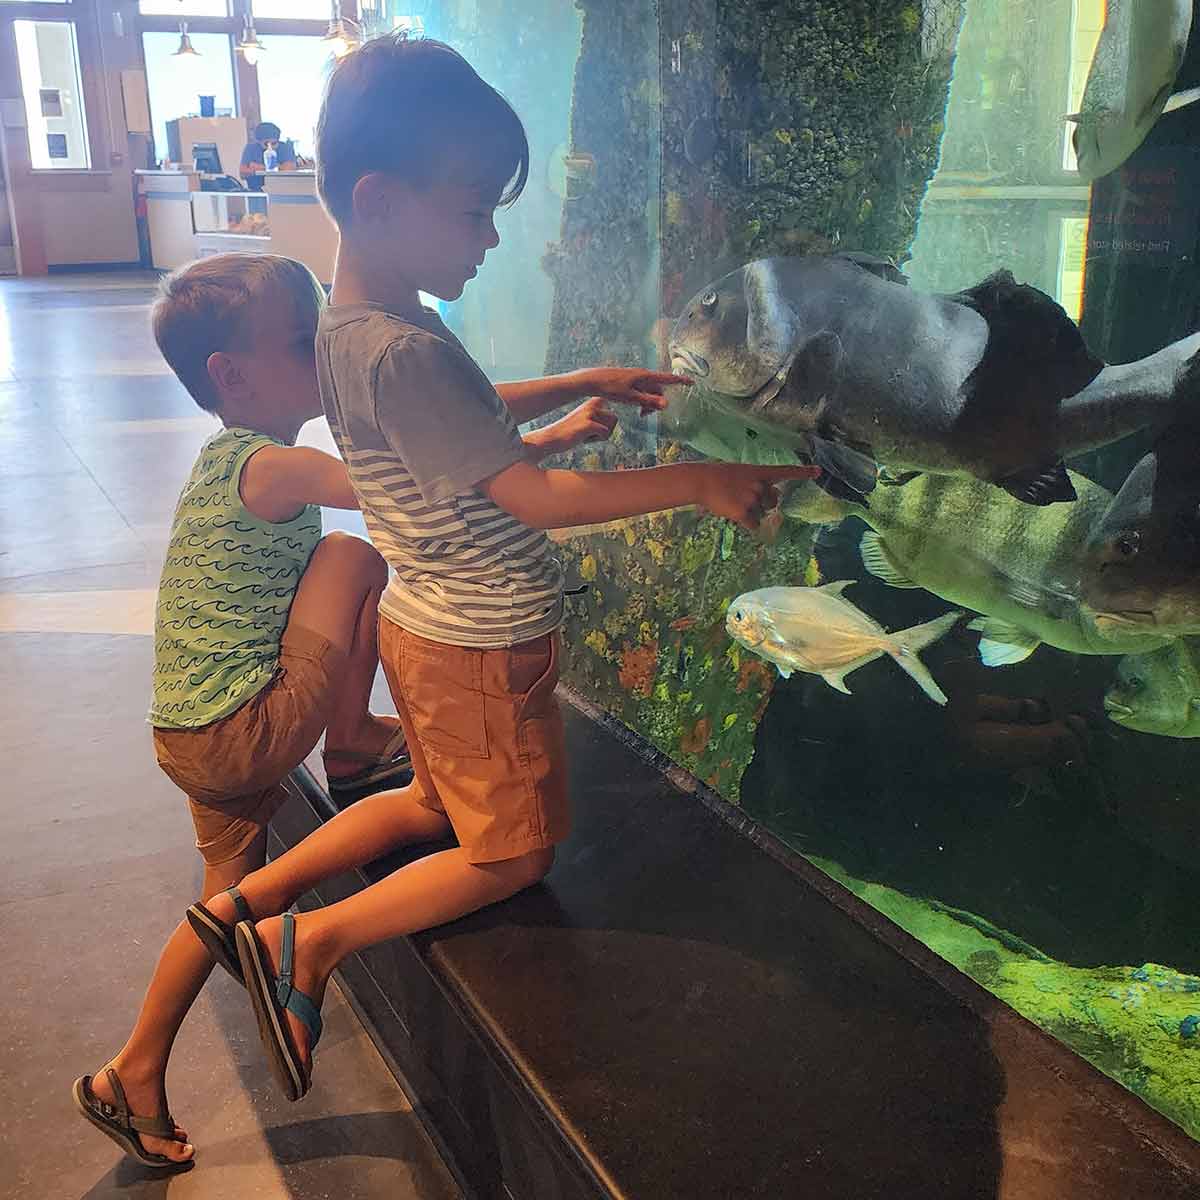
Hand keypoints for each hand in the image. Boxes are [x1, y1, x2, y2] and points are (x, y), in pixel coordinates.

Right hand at [537, 398, 618, 455]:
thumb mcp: (585, 420)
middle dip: (604, 430)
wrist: (551, 438)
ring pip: (611, 427)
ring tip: (584, 434)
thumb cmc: (569, 433)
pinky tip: (582, 439)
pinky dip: (596, 440)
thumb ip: (599, 416)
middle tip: (587, 433)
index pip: (612, 413)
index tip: (591, 428)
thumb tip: (615, 418)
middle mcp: (591, 403)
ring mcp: (590, 412)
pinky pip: (605, 434)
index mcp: (591, 401)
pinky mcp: (589, 423)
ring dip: (600, 436)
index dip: (606, 424)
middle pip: (614, 419)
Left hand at [575, 367, 692, 414]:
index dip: (680, 381)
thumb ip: (648, 401)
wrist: (592, 380)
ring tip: (640, 414)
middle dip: (657, 402)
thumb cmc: (610, 388)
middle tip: (645, 415)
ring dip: (649, 403)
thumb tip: (666, 404)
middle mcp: (642, 375)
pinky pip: (642, 390)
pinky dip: (642, 399)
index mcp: (645, 376)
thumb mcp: (630, 398)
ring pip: (650, 391)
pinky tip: (636, 407)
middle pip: (658, 389)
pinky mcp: (629, 381)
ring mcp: (636, 377)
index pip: (667, 379)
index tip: (692, 382)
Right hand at [698, 464, 821, 529]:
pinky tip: (733, 514)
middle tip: (746, 499)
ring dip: (751, 513)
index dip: (804, 472)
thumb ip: (757, 483)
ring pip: (761, 514)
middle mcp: (761, 485)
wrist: (702, 481)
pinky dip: (746, 523)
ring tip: (733, 503)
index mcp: (760, 472)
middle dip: (764, 504)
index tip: (819, 472)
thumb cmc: (718, 476)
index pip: (786, 471)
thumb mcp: (741, 473)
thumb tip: (767, 501)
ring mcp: (753, 499)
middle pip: (773, 502)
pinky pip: (754, 524)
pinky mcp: (744, 513)